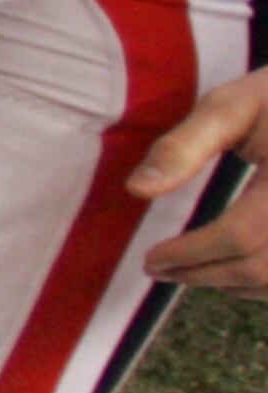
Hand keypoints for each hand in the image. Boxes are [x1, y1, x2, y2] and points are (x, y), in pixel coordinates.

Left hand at [135, 69, 267, 295]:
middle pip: (259, 266)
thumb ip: (184, 147)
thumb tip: (137, 189)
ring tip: (189, 272)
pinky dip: (262, 284)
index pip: (240, 235)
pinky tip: (233, 271)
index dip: (191, 254)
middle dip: (204, 274)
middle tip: (160, 271)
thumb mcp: (230, 108)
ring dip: (233, 284)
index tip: (151, 260)